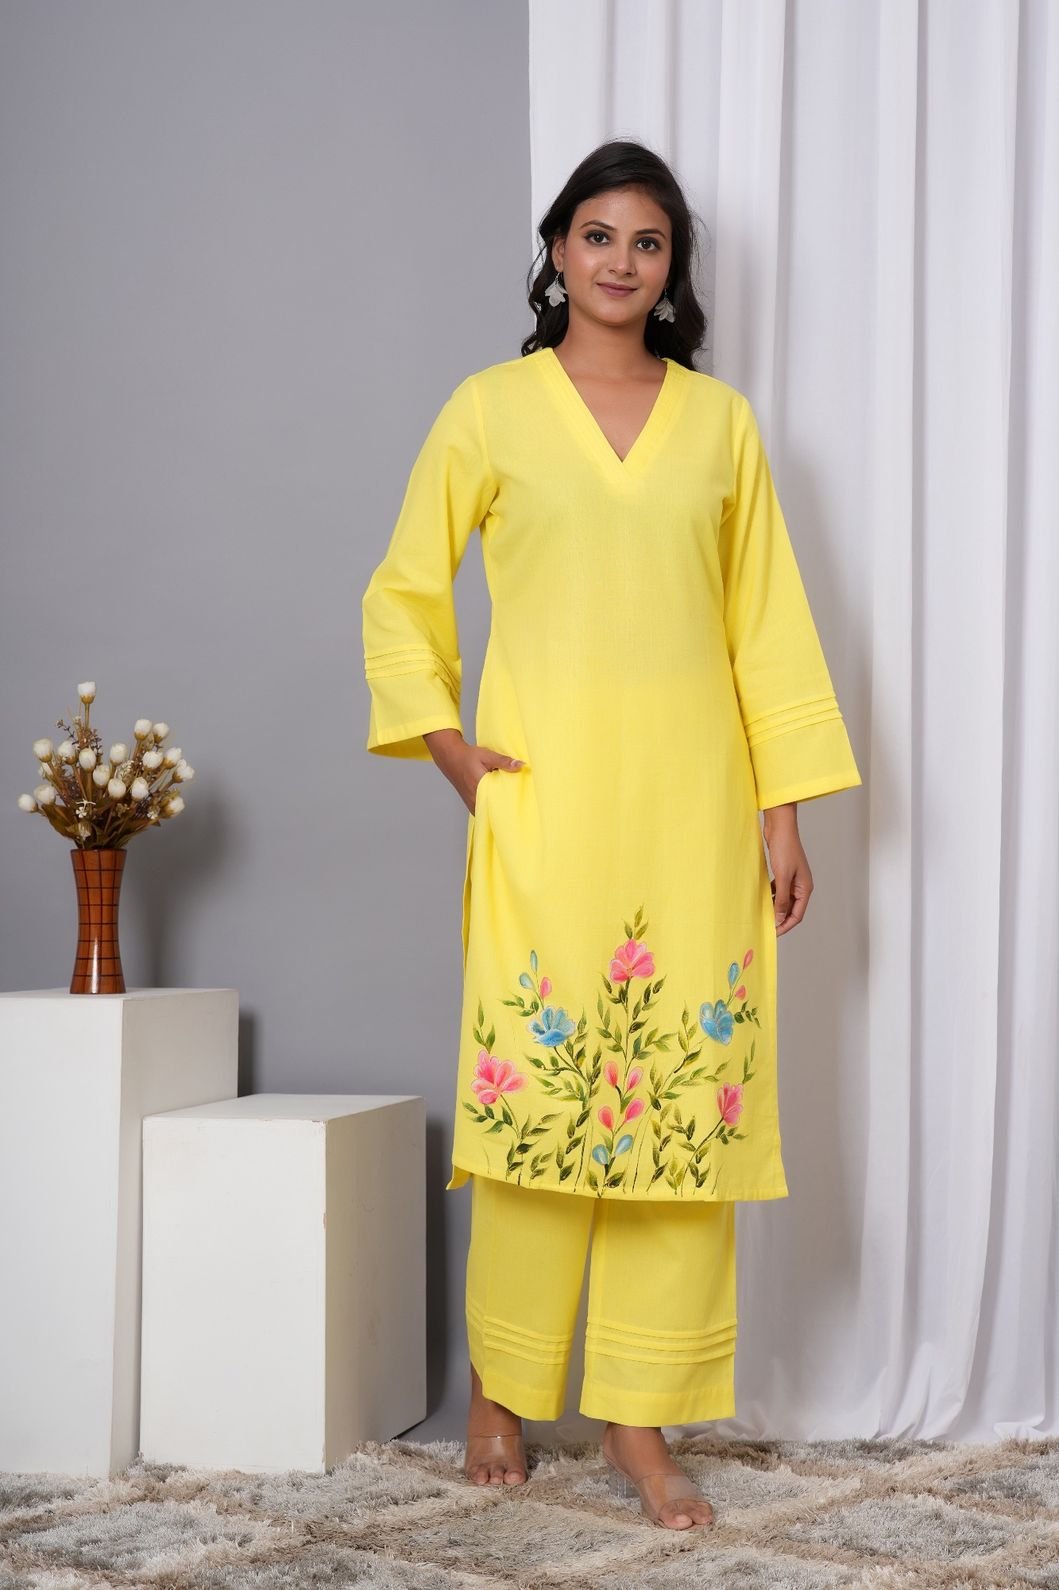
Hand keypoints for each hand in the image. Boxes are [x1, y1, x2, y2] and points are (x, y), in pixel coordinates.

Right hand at [423, 728, 523, 814]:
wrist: (451, 757)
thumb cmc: (468, 757)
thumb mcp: (487, 756)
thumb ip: (504, 761)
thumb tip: (522, 765)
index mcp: (480, 789)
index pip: (499, 804)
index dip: (512, 806)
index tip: (523, 805)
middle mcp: (475, 800)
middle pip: (495, 810)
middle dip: (507, 807)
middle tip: (520, 803)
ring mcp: (472, 804)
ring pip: (490, 812)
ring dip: (499, 807)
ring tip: (512, 802)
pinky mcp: (471, 804)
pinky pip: (484, 810)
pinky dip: (492, 806)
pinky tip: (500, 800)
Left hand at [762, 803, 812, 935]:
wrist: (780, 827)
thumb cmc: (784, 849)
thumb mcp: (782, 877)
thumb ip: (781, 899)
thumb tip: (779, 918)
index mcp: (805, 888)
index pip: (797, 914)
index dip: (785, 925)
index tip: (773, 933)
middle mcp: (801, 885)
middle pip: (791, 909)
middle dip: (780, 919)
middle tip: (766, 926)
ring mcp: (792, 879)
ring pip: (784, 900)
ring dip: (774, 908)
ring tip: (762, 915)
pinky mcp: (783, 873)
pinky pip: (778, 891)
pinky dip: (771, 897)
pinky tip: (762, 899)